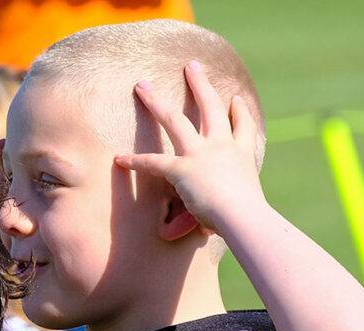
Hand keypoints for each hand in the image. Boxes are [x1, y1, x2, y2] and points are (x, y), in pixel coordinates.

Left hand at [114, 60, 266, 233]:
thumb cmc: (244, 218)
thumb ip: (216, 215)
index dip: (239, 111)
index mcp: (241, 154)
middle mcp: (222, 146)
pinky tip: (119, 159)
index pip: (243, 126)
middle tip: (191, 66)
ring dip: (155, 101)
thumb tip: (205, 232)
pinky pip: (153, 163)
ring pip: (174, 119)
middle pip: (211, 107)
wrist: (245, 217)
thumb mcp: (238, 206)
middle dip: (199, 84)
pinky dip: (135, 162)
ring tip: (140, 84)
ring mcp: (202, 153)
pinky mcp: (182, 168)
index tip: (234, 99)